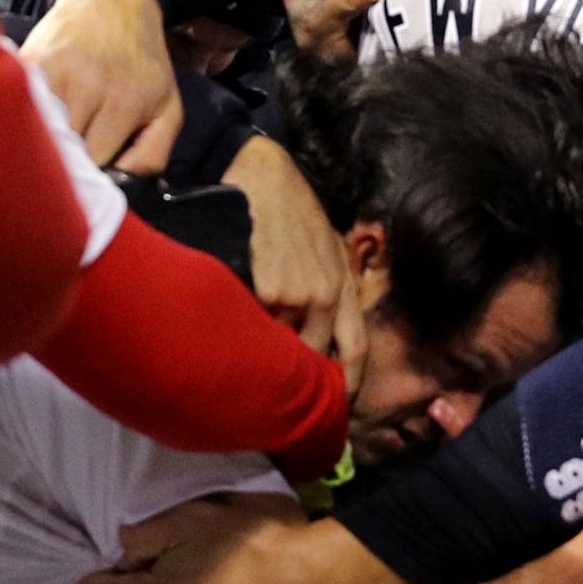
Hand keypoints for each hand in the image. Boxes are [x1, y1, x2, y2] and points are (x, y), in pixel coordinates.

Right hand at [20, 0, 181, 171]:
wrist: (110, 0)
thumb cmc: (140, 61)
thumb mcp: (167, 107)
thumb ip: (153, 155)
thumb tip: (121, 185)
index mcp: (123, 104)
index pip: (93, 166)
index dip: (87, 184)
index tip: (83, 189)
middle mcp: (87, 87)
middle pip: (60, 152)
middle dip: (60, 169)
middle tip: (59, 176)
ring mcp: (54, 71)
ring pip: (33, 132)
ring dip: (35, 147)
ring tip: (42, 154)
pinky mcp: (28, 60)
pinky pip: (15, 106)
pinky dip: (17, 121)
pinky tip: (26, 127)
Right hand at [223, 134, 365, 384]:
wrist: (262, 176)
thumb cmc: (292, 208)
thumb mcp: (326, 244)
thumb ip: (330, 285)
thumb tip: (323, 331)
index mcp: (343, 286)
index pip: (355, 349)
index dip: (347, 385)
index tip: (336, 407)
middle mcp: (325, 295)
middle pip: (310, 356)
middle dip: (290, 373)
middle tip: (271, 383)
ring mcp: (295, 294)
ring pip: (273, 341)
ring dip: (258, 345)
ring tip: (239, 336)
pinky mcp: (265, 289)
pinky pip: (249, 322)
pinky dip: (238, 323)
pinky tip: (227, 310)